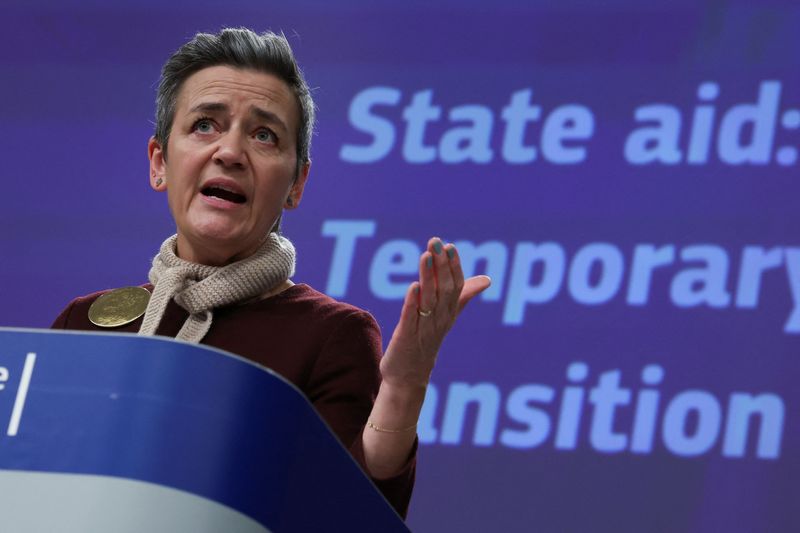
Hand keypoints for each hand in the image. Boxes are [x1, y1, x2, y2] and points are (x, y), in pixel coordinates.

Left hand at [380, 237, 490, 389]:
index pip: (455, 286)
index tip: (449, 246)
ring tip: (425, 256)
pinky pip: (411, 318)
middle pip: (444, 290)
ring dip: (428, 278)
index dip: (453, 266)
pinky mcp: (406, 338)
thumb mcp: (447, 317)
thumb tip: (487, 280)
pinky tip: (412, 286)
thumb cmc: (426, 342)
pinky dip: (412, 303)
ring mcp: (423, 329)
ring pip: (429, 301)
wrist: (409, 377)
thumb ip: (463, 296)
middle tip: (436, 242)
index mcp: (448, 313)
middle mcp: (439, 319)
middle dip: (441, 265)